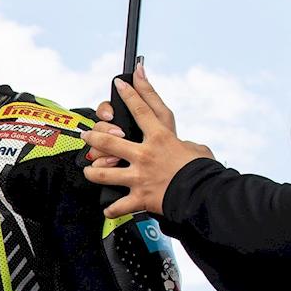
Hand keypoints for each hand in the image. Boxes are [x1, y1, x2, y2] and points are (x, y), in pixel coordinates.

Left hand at [79, 62, 213, 217]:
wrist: (204, 194)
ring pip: (103, 172)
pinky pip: (119, 205)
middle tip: (86, 134)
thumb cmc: (203, 170)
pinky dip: (112, 208)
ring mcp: (139, 176)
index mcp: (161, 137)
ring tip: (89, 170)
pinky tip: (108, 207)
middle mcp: (145, 155)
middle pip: (108, 139)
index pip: (141, 108)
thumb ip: (182, 143)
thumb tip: (181, 145)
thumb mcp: (196, 147)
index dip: (129, 93)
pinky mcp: (140, 197)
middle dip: (93, 135)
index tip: (119, 83)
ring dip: (92, 171)